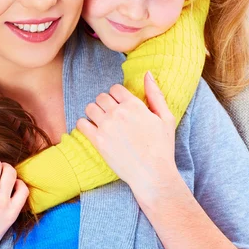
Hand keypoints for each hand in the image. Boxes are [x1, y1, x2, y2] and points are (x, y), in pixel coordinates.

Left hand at [76, 71, 178, 200]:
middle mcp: (118, 112)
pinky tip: (92, 130)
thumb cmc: (162, 147)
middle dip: (105, 103)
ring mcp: (106, 126)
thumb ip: (155, 94)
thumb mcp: (166, 118)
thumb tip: (148, 74)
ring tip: (101, 121)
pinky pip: (81, 124)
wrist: (152, 173)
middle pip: (101, 97)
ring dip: (94, 112)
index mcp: (134, 105)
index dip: (116, 96)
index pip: (115, 89)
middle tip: (110, 115)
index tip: (119, 105)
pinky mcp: (97, 141)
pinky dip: (84, 124)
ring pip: (90, 107)